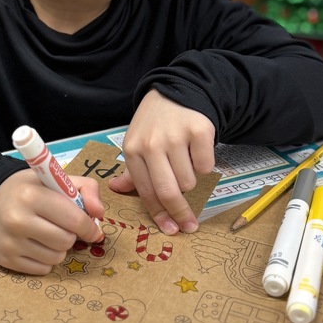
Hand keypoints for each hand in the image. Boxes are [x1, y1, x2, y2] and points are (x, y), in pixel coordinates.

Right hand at [0, 170, 104, 274]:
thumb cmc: (27, 190)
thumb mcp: (54, 180)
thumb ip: (85, 189)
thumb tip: (99, 214)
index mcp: (31, 195)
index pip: (74, 220)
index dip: (89, 226)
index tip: (92, 228)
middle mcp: (17, 220)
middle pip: (66, 241)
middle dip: (72, 235)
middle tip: (64, 227)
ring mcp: (10, 242)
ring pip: (57, 258)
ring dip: (59, 248)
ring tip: (48, 234)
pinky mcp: (6, 260)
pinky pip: (43, 269)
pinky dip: (46, 259)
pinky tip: (36, 244)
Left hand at [110, 90, 214, 235]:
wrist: (175, 92)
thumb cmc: (154, 125)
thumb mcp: (137, 143)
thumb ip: (132, 170)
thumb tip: (116, 188)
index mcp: (133, 150)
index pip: (146, 191)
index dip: (159, 214)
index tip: (171, 230)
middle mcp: (152, 144)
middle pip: (169, 191)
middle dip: (180, 213)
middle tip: (190, 225)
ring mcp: (175, 137)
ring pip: (190, 181)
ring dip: (191, 180)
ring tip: (186, 163)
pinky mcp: (199, 131)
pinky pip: (207, 166)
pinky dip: (205, 164)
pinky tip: (197, 151)